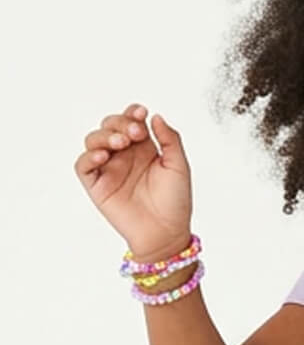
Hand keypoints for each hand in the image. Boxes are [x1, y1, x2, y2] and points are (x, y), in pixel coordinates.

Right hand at [74, 103, 193, 257]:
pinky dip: (88, 156)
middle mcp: (125, 156)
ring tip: (120, 144)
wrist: (166, 231)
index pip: (131, 122)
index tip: (141, 112)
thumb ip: (170, 139)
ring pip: (93, 141)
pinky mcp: (97, 185)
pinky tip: (103, 156)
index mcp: (144, 148)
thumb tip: (155, 117)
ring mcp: (110, 169)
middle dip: (119, 123)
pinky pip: (83, 166)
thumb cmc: (175, 201)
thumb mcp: (178, 166)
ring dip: (104, 136)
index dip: (132, 113)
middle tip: (135, 134)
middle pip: (110, 126)